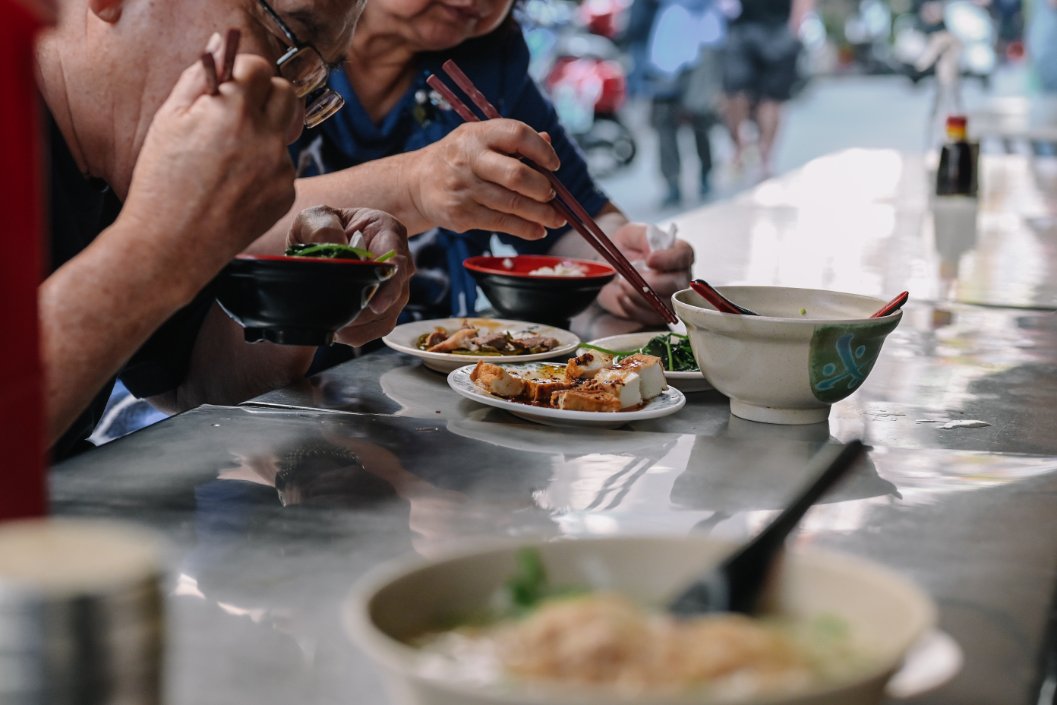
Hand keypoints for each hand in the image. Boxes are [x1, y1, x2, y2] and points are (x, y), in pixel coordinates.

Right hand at [119, 37, 299, 299]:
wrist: (173, 244)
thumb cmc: (163, 183)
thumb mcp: (169, 120)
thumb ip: (199, 78)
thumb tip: (220, 47)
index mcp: (234, 110)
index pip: (259, 68)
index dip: (243, 73)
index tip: (232, 85)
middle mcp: (266, 136)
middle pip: (287, 94)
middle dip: (266, 96)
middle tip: (241, 112)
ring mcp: (281, 168)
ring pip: (283, 135)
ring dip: (264, 137)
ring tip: (227, 162)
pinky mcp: (286, 194)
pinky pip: (282, 169)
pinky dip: (265, 171)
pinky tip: (235, 187)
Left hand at [287, 206, 412, 346]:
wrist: (319, 241)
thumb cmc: (322, 226)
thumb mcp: (316, 217)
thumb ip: (324, 228)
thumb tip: (337, 249)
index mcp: (389, 232)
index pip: (397, 263)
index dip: (389, 286)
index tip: (375, 305)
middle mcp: (400, 262)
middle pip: (395, 297)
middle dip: (365, 312)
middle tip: (334, 318)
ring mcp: (396, 287)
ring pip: (387, 317)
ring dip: (360, 327)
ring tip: (332, 327)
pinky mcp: (386, 307)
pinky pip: (378, 328)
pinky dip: (358, 334)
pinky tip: (338, 330)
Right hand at [408, 120, 566, 239]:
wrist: (417, 183)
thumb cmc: (460, 159)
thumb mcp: (480, 140)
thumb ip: (512, 140)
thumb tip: (548, 142)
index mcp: (477, 134)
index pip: (517, 134)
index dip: (541, 150)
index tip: (554, 165)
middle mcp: (468, 159)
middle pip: (516, 175)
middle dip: (542, 189)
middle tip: (553, 195)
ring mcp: (463, 188)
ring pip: (512, 204)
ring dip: (541, 214)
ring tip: (557, 219)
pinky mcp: (461, 214)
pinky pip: (501, 223)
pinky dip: (525, 229)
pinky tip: (538, 230)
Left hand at [596, 223, 693, 323]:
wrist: (610, 268)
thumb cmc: (625, 248)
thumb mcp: (630, 234)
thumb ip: (644, 237)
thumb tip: (653, 251)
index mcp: (677, 251)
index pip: (684, 255)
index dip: (669, 259)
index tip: (649, 260)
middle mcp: (681, 275)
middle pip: (676, 284)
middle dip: (649, 284)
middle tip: (625, 278)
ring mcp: (672, 296)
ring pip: (664, 304)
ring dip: (637, 296)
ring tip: (621, 285)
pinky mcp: (659, 313)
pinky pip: (650, 317)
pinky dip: (631, 308)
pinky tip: (622, 296)